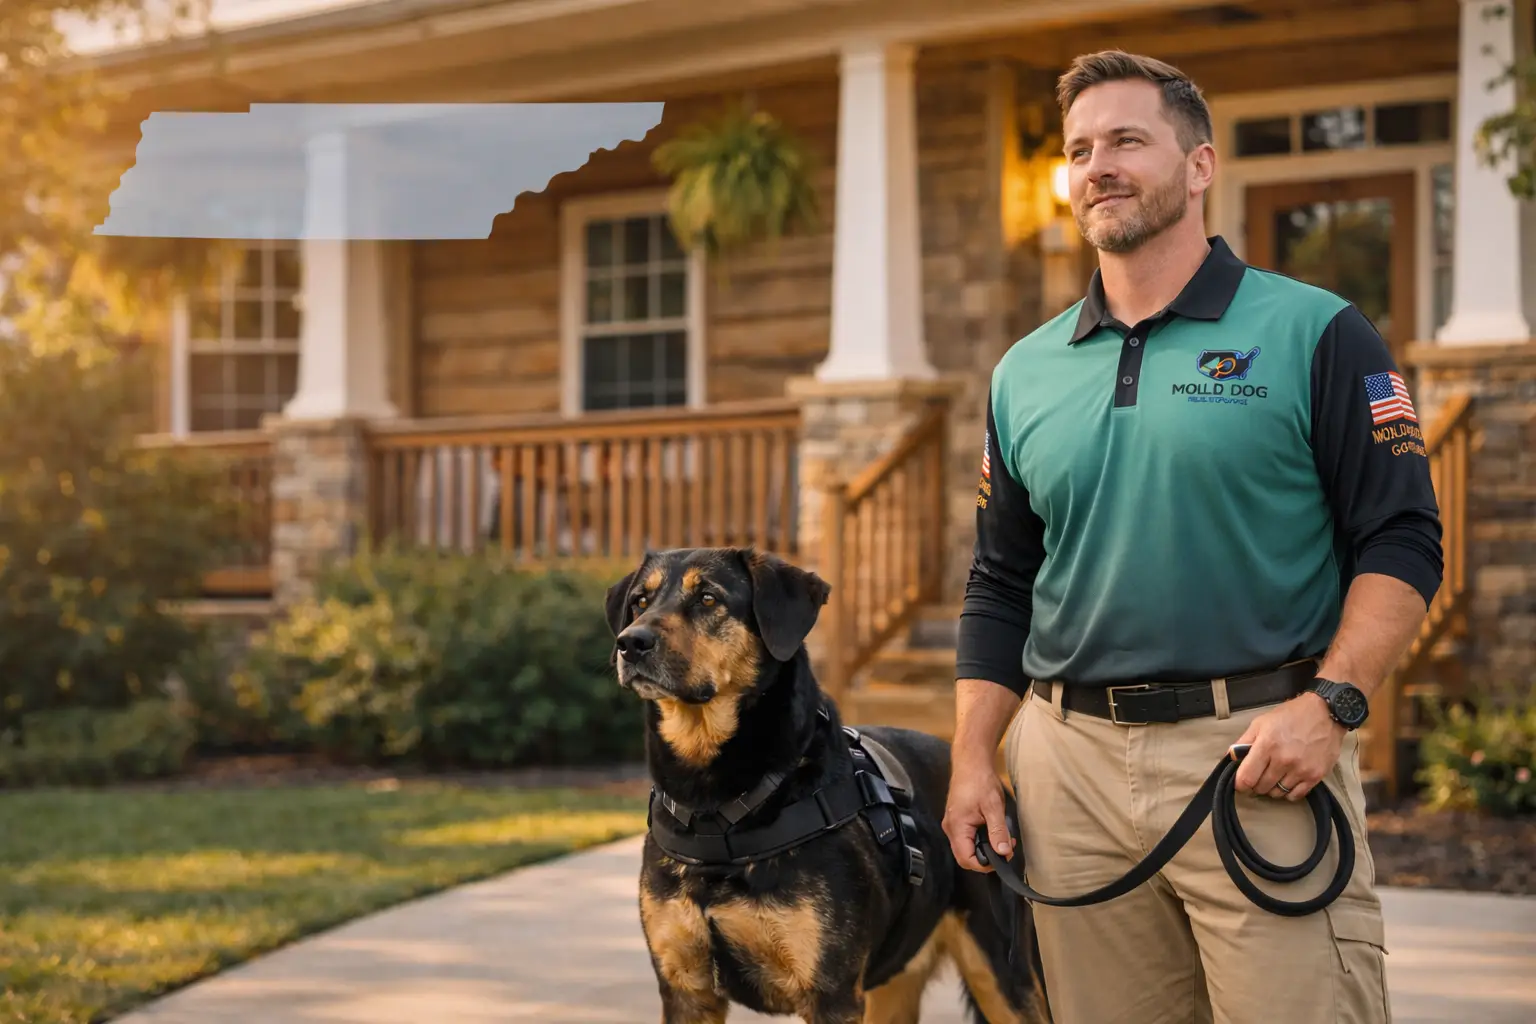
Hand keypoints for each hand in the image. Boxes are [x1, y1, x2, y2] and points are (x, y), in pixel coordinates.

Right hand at [942, 754, 1012, 871]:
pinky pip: (966, 838)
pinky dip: (980, 839)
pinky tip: (991, 829)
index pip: (966, 859)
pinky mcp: (957, 819)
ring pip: (966, 847)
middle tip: (1006, 847)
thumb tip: (1004, 852)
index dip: (985, 865)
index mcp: (957, 827)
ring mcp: (952, 824)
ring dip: (984, 847)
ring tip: (1001, 837)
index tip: (1003, 857)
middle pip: (965, 856)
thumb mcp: (994, 807)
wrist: (971, 762)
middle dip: (986, 857)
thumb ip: (998, 831)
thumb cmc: (980, 781)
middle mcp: (950, 828)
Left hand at [1232, 693, 1345, 801]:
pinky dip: (1288, 792)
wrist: (1324, 713)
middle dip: (1256, 784)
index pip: (1247, 778)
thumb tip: (1231, 758)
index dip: (1240, 784)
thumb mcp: (1261, 722)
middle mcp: (1283, 760)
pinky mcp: (1316, 776)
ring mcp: (1301, 770)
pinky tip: (1287, 781)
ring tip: (1274, 776)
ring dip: (1272, 788)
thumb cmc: (1290, 716)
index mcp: (1267, 745)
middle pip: (1261, 787)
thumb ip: (1243, 741)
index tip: (1241, 782)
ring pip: (1277, 793)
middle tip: (1259, 775)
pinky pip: (1295, 796)